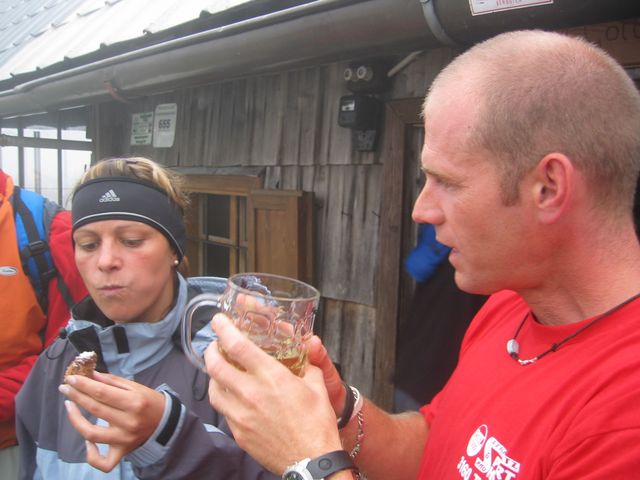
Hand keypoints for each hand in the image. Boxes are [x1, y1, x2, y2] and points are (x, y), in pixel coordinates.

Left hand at [58, 371, 164, 471]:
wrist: (165, 421)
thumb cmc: (149, 401)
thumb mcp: (135, 386)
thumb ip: (111, 381)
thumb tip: (90, 375)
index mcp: (134, 402)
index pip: (102, 392)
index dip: (83, 385)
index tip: (71, 378)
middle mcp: (129, 422)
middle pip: (95, 409)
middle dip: (76, 396)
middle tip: (65, 387)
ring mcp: (124, 439)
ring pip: (92, 434)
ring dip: (75, 419)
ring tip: (69, 406)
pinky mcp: (122, 452)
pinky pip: (103, 462)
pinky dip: (91, 454)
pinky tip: (86, 441)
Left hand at [205, 313, 342, 473]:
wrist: (312, 461)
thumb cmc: (316, 424)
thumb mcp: (316, 386)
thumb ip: (307, 364)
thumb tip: (306, 351)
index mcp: (271, 377)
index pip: (238, 346)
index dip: (224, 329)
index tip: (219, 321)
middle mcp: (251, 393)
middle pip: (215, 365)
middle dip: (211, 350)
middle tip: (214, 345)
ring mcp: (241, 415)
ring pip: (213, 389)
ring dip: (213, 375)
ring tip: (220, 370)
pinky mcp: (238, 433)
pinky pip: (223, 411)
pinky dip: (224, 398)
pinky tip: (233, 396)